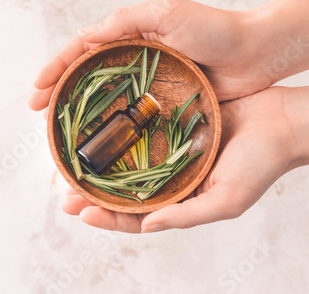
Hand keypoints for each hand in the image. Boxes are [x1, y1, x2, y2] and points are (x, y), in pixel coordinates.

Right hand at [29, 0, 308, 111]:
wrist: (254, 54)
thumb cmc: (214, 29)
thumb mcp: (167, 13)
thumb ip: (125, 21)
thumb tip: (85, 36)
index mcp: (128, 37)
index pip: (80, 51)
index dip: (55, 69)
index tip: (36, 91)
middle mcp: (131, 61)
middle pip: (84, 78)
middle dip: (58, 94)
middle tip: (39, 115)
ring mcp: (144, 85)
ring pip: (101, 100)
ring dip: (77, 114)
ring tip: (58, 132)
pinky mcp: (160, 105)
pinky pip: (126, 117)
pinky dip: (107, 128)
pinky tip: (96, 141)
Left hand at [61, 86, 308, 232]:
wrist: (281, 120)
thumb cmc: (261, 163)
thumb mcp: (227, 200)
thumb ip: (188, 216)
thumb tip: (149, 226)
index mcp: (181, 200)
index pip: (137, 217)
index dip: (108, 218)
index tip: (81, 212)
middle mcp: (170, 178)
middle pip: (124, 192)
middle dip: (94, 195)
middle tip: (63, 192)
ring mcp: (168, 152)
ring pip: (127, 164)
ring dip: (100, 166)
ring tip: (72, 166)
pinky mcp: (171, 125)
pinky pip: (140, 134)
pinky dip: (120, 137)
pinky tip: (101, 132)